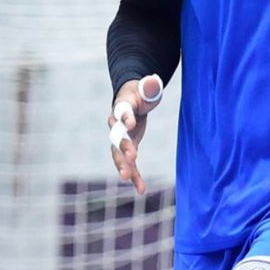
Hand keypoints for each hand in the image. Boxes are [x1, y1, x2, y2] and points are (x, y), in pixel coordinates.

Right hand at [108, 74, 163, 194]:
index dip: (124, 117)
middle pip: (116, 137)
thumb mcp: (148, 87)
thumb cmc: (141, 92)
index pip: (121, 111)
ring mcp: (121, 138)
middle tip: (131, 157)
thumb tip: (152, 80)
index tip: (130, 124)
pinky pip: (129, 164)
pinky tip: (141, 189)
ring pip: (118, 154)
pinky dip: (135, 176)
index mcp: (121, 105)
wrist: (133, 100)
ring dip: (124, 166)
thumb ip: (149, 86)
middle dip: (122, 148)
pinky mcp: (127, 148)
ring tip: (129, 179)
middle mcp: (116, 124)